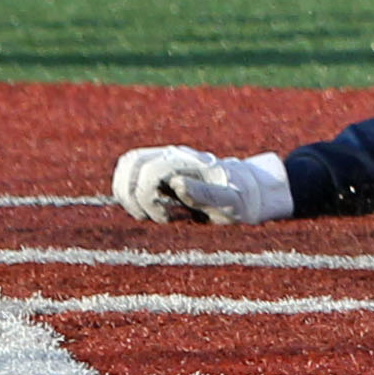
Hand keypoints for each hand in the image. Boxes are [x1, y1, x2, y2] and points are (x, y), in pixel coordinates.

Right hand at [111, 145, 292, 224]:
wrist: (246, 192)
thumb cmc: (240, 200)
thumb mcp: (232, 202)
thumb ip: (207, 194)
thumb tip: (177, 184)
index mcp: (191, 162)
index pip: (151, 171)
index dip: (148, 198)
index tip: (166, 218)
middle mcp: (174, 156)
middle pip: (131, 163)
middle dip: (133, 195)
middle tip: (154, 217)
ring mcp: (164, 160)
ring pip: (127, 165)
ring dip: (128, 194)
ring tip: (150, 213)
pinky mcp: (158, 170)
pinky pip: (130, 173)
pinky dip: (128, 193)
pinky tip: (146, 209)